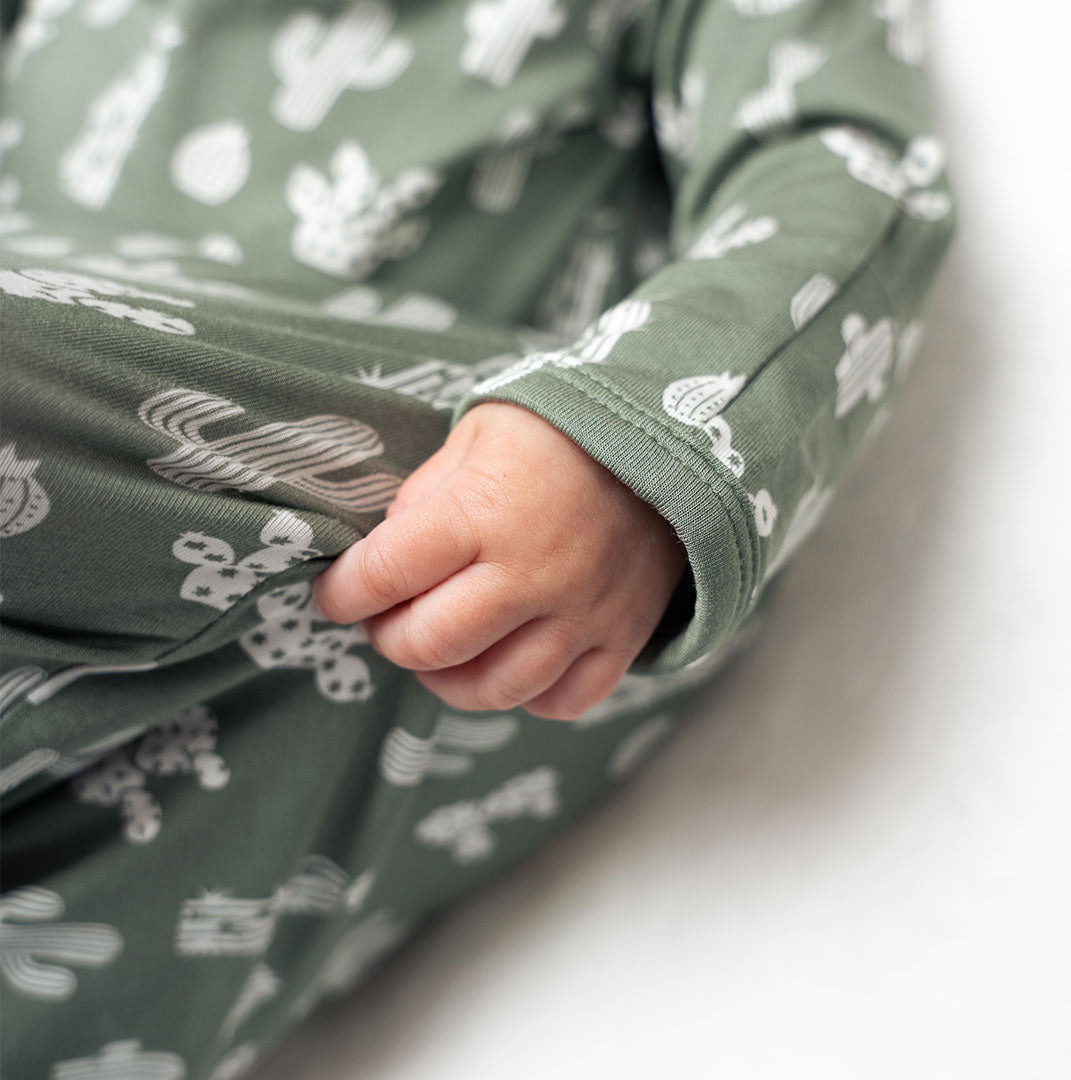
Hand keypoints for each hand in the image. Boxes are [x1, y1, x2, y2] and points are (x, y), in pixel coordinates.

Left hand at [312, 401, 687, 719]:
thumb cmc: (559, 431)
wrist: (667, 435)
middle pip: (430, 644)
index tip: (334, 594)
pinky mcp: (621, 636)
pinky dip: (528, 696)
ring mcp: (580, 613)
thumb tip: (385, 555)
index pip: (384, 575)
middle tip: (386, 618)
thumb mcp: (475, 436)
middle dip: (388, 638)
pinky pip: (564, 700)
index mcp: (481, 514)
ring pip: (494, 688)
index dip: (342, 592)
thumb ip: (423, 497)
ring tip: (439, 650)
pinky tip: (510, 664)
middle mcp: (530, 575)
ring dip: (446, 678)